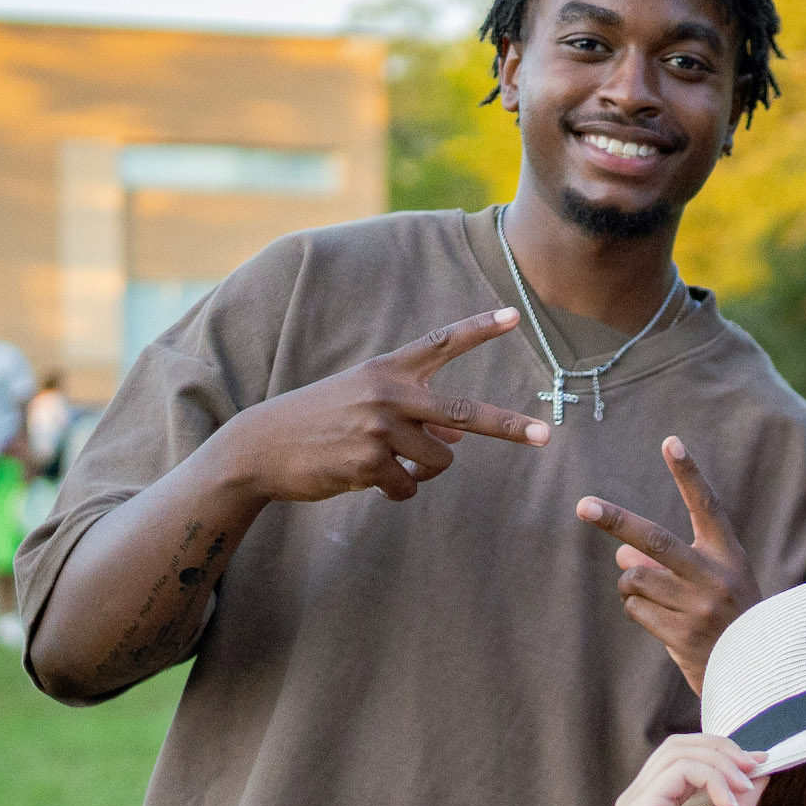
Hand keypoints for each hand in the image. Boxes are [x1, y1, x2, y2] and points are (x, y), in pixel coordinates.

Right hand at [217, 309, 547, 504]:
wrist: (261, 447)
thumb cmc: (321, 423)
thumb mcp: (366, 404)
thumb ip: (414, 412)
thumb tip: (461, 440)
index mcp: (387, 369)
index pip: (441, 342)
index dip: (479, 328)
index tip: (514, 315)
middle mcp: (387, 392)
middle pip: (464, 412)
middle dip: (509, 426)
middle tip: (545, 437)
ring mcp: (379, 427)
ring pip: (439, 461)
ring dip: (421, 471)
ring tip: (386, 464)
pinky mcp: (368, 461)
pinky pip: (408, 486)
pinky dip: (396, 490)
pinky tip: (366, 479)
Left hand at [577, 438, 755, 690]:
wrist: (754, 671)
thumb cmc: (730, 618)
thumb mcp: (715, 582)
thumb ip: (673, 561)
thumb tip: (622, 554)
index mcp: (729, 555)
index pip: (707, 506)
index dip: (688, 474)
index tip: (670, 442)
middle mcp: (714, 576)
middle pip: (654, 540)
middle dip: (615, 520)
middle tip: (584, 506)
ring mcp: (697, 606)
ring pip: (635, 578)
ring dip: (631, 584)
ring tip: (654, 596)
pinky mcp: (680, 634)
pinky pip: (635, 608)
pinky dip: (638, 610)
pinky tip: (661, 621)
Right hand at [605, 734, 766, 805]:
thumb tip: (760, 780)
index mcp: (656, 803)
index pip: (686, 756)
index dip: (725, 753)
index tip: (761, 764)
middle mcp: (643, 796)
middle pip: (681, 743)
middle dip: (724, 748)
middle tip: (756, 765)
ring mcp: (638, 800)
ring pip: (679, 750)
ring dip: (721, 762)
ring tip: (745, 785)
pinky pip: (678, 771)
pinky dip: (711, 778)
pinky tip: (730, 802)